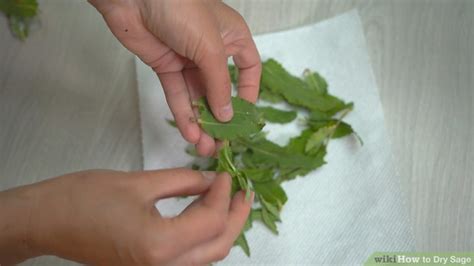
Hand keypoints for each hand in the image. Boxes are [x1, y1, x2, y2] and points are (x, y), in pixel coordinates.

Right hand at [0, 169, 252, 264]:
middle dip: (236, 216)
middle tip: (243, 190)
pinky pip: (190, 258)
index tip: (227, 171)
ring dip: (223, 228)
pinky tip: (207, 213)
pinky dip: (204, 237)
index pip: (212, 221)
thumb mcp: (141, 183)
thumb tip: (212, 179)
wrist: (48, 221)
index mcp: (161, 247)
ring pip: (208, 256)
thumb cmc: (86, 198)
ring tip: (231, 199)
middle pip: (219, 246)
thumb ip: (184, 181)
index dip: (224, 193)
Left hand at [89, 0, 261, 155]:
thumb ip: (219, 84)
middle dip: (221, 116)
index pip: (248, 69)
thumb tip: (228, 114)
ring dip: (202, 122)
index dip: (248, 92)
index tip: (245, 116)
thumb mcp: (210, 48)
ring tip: (206, 147)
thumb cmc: (181, 7)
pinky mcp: (166, 67)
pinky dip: (184, 114)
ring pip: (198, 96)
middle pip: (220, 89)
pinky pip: (178, 95)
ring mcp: (188, 59)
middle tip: (223, 142)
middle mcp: (212, 49)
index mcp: (232, 36)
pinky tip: (191, 133)